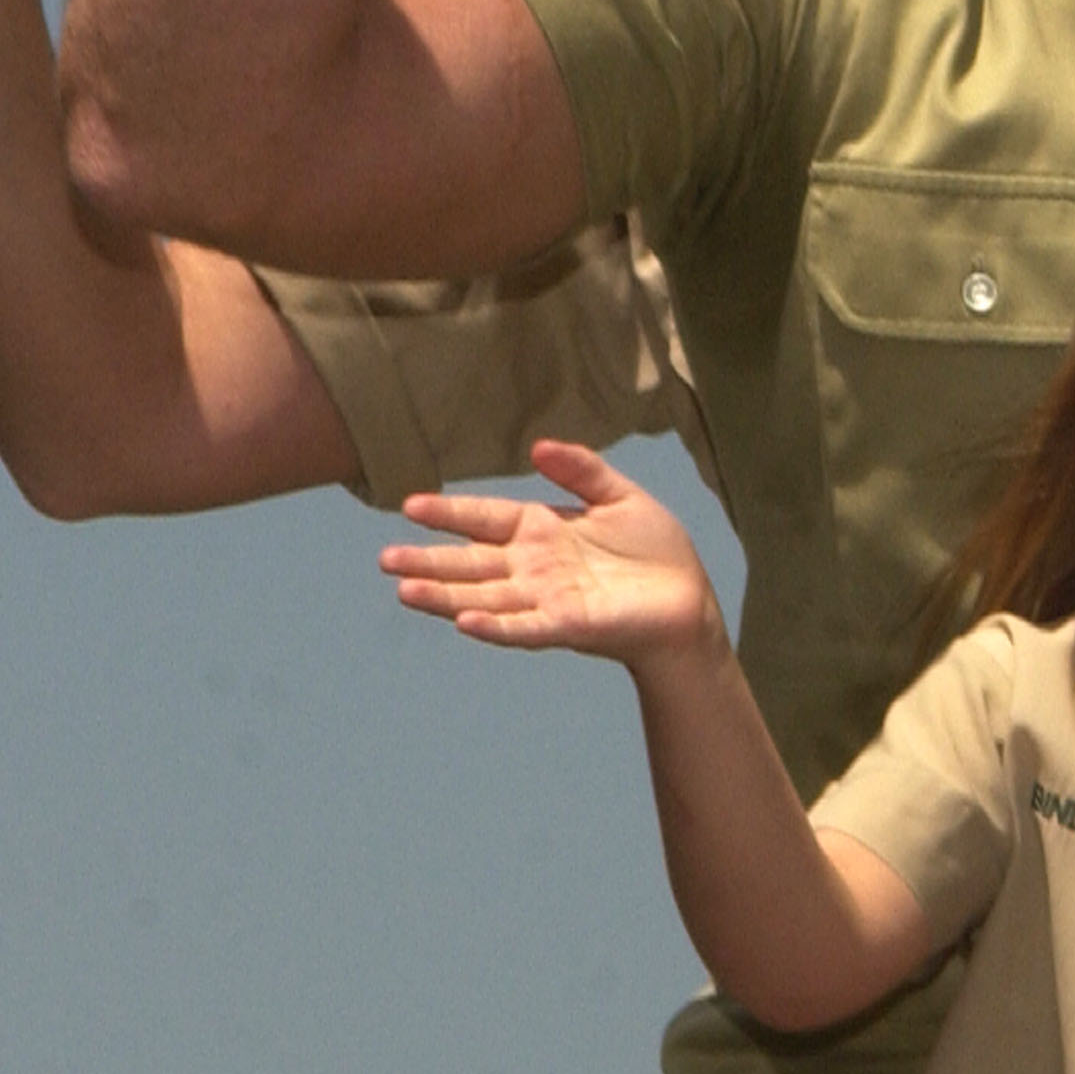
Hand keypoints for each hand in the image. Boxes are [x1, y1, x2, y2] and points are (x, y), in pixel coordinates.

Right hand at [383, 439, 721, 662]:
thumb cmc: (654, 550)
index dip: (450, 512)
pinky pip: (524, 627)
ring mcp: (546, 599)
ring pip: (485, 597)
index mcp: (541, 530)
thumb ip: (581, 470)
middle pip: (471, 562)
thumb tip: (537, 446)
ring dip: (445, 595)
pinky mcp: (568, 625)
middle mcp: (533, 567)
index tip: (410, 506)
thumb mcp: (620, 496)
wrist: (688, 601)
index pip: (485, 517)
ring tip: (405, 589)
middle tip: (386, 558)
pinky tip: (464, 621)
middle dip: (429, 560)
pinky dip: (495, 625)